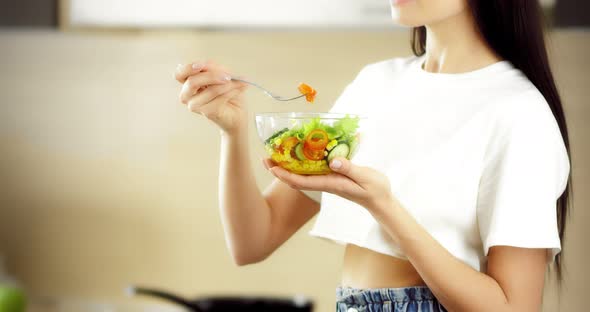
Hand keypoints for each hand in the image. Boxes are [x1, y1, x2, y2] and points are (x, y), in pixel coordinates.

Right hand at [174, 60, 248, 134]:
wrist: (237, 113)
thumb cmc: (228, 93)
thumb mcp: (222, 75)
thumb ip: (214, 69)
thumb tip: (208, 65)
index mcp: (188, 83)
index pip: (180, 74)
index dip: (188, 69)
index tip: (201, 66)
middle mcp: (188, 95)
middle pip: (192, 82)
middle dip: (211, 76)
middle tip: (228, 75)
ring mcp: (195, 105)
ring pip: (210, 90)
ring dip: (227, 85)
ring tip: (239, 83)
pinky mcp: (207, 113)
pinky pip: (219, 99)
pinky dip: (231, 92)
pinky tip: (239, 90)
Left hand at [263, 157, 396, 211]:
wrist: (381, 201)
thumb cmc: (375, 190)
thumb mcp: (365, 177)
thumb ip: (350, 169)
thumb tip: (332, 161)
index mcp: (330, 183)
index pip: (302, 181)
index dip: (285, 174)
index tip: (272, 167)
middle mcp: (325, 183)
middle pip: (296, 178)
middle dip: (280, 169)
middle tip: (265, 157)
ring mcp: (327, 181)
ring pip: (302, 175)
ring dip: (287, 166)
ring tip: (275, 154)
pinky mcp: (332, 177)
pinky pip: (311, 171)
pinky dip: (301, 163)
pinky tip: (298, 154)